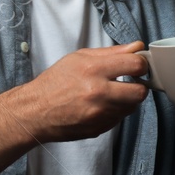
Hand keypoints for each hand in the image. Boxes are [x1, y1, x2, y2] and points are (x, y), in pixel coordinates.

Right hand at [14, 43, 148, 142]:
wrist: (34, 111)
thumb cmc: (55, 82)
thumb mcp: (79, 58)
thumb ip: (112, 52)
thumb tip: (137, 47)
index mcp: (93, 70)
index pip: (135, 65)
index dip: (141, 65)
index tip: (137, 66)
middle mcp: (98, 92)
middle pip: (140, 92)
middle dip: (139, 86)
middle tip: (131, 83)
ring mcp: (99, 113)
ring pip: (132, 107)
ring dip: (126, 100)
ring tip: (110, 94)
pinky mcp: (99, 128)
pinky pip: (119, 118)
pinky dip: (114, 111)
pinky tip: (100, 106)